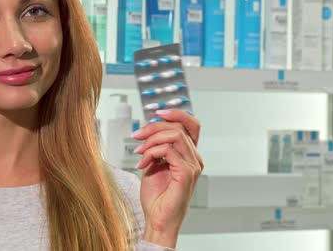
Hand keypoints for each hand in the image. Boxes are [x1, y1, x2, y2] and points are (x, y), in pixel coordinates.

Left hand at [132, 109, 203, 247]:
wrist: (157, 219)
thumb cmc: (156, 196)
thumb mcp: (154, 163)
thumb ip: (157, 146)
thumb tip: (150, 128)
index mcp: (189, 154)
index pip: (191, 124)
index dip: (176, 113)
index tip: (156, 113)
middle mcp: (195, 158)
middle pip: (179, 126)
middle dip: (154, 127)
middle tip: (137, 136)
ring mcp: (193, 165)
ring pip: (174, 135)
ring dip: (151, 140)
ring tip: (140, 152)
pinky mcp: (187, 173)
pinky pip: (169, 150)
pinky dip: (152, 152)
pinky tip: (143, 163)